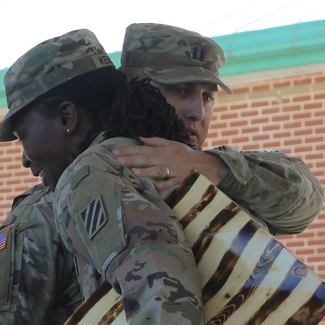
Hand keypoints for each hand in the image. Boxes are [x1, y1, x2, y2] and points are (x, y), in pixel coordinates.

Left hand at [113, 137, 229, 190]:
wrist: (209, 166)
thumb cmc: (188, 156)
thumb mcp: (173, 145)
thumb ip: (157, 142)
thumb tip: (140, 138)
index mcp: (165, 150)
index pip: (144, 149)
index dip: (129, 150)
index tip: (116, 151)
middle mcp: (169, 159)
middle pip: (148, 158)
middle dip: (132, 159)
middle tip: (118, 160)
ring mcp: (175, 170)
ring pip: (158, 170)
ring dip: (146, 171)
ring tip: (132, 171)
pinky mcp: (182, 180)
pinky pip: (173, 183)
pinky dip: (165, 184)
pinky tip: (156, 186)